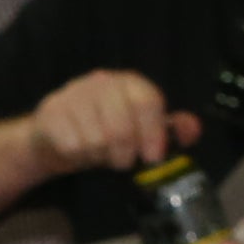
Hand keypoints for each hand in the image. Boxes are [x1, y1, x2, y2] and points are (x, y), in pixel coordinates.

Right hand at [24, 69, 184, 178]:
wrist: (53, 136)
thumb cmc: (103, 132)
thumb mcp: (139, 131)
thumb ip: (168, 129)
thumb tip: (192, 129)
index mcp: (129, 82)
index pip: (147, 102)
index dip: (153, 133)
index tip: (152, 158)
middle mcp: (102, 82)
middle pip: (121, 127)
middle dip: (124, 154)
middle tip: (121, 161)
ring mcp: (74, 94)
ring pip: (96, 140)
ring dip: (98, 157)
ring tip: (95, 153)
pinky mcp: (51, 112)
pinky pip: (72, 146)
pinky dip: (77, 157)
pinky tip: (76, 151)